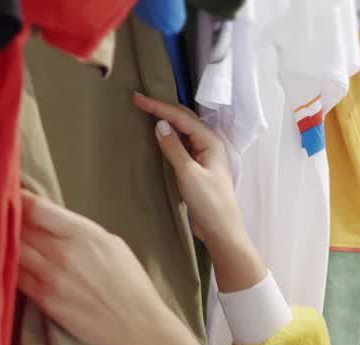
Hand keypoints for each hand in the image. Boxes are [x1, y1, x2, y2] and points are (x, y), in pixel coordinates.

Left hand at [18, 192, 205, 344]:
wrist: (138, 328)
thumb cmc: (131, 286)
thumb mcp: (112, 245)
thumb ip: (81, 231)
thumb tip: (54, 224)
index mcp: (84, 234)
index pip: (38, 209)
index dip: (18, 198)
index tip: (7, 193)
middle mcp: (64, 253)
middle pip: (19, 227)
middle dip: (5, 218)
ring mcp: (52, 278)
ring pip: (12, 251)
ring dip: (2, 242)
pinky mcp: (45, 301)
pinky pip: (15, 277)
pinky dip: (6, 266)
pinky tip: (1, 261)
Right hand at [133, 92, 266, 292]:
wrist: (221, 229)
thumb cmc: (208, 203)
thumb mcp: (188, 174)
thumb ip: (174, 148)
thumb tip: (161, 125)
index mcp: (210, 141)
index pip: (181, 117)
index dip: (159, 106)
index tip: (138, 98)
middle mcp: (210, 143)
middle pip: (184, 119)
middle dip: (162, 108)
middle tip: (139, 101)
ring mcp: (205, 155)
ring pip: (183, 130)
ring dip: (167, 120)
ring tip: (147, 111)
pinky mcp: (199, 166)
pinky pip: (183, 144)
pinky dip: (170, 136)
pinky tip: (160, 134)